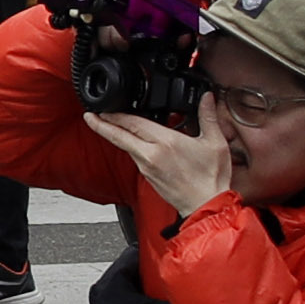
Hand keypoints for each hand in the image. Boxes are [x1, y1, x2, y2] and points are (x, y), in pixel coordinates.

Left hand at [85, 104, 233, 214]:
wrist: (206, 206)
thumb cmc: (211, 179)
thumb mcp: (215, 143)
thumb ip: (208, 116)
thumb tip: (206, 97)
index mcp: (166, 143)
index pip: (132, 123)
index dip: (115, 115)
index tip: (101, 109)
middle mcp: (151, 155)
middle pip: (119, 136)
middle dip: (102, 124)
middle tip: (89, 115)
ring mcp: (147, 168)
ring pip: (126, 146)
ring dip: (116, 135)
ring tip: (108, 123)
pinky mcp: (148, 177)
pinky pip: (135, 157)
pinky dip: (130, 146)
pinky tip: (133, 141)